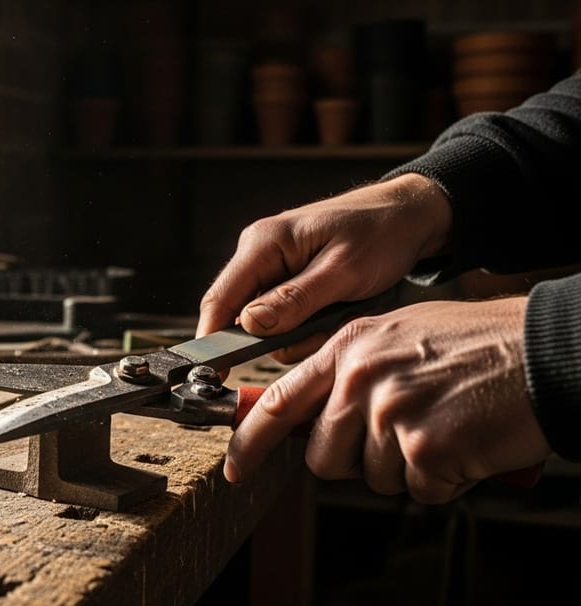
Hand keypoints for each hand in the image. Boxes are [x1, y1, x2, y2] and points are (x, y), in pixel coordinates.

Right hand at [198, 174, 452, 360]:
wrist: (408, 215)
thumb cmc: (381, 233)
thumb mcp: (344, 270)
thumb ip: (295, 299)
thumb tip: (249, 324)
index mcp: (263, 243)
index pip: (220, 299)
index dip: (212, 339)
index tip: (216, 375)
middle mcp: (259, 255)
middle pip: (242, 317)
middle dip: (281, 336)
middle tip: (325, 329)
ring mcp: (272, 269)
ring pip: (267, 325)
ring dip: (302, 333)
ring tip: (340, 314)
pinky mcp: (287, 281)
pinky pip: (284, 318)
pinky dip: (311, 326)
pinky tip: (337, 311)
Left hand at [224, 297, 550, 503]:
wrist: (543, 352)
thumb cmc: (477, 344)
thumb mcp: (398, 334)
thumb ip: (352, 371)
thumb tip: (317, 415)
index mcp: (348, 348)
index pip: (279, 402)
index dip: (250, 441)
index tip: (235, 467)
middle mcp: (360, 379)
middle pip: (323, 456)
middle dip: (354, 461)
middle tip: (401, 438)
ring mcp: (390, 414)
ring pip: (372, 477)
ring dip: (408, 468)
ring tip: (444, 428)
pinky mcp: (424, 448)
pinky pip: (419, 490)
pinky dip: (445, 479)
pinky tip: (465, 444)